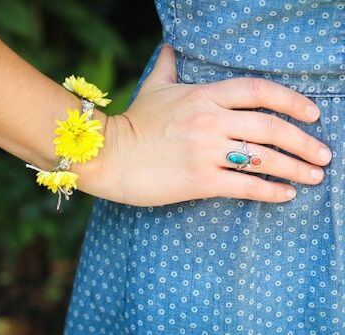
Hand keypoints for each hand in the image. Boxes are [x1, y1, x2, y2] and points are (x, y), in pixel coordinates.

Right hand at [79, 44, 331, 205]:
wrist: (109, 155)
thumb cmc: (134, 123)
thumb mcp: (153, 88)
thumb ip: (167, 66)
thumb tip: (170, 46)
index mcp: (204, 95)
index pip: (260, 91)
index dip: (292, 101)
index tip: (312, 114)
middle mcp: (211, 120)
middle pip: (271, 128)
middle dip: (305, 142)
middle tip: (323, 154)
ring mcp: (207, 150)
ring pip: (264, 159)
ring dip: (296, 168)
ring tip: (315, 176)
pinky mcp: (200, 180)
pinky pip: (245, 185)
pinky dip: (270, 192)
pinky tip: (286, 195)